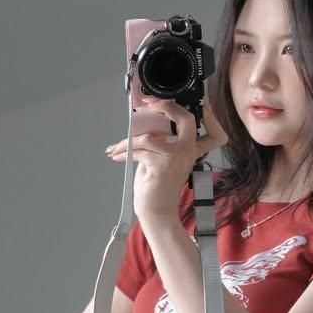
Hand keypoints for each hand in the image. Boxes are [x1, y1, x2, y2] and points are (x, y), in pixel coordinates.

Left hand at [105, 97, 227, 218]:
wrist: (157, 210)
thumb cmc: (158, 187)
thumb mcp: (162, 158)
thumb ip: (161, 140)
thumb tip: (148, 120)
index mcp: (190, 149)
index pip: (196, 121)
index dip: (183, 107)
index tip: (163, 101)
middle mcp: (187, 152)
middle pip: (186, 119)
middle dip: (165, 107)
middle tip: (147, 106)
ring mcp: (176, 158)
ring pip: (149, 137)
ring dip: (128, 141)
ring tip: (117, 148)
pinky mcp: (162, 165)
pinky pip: (139, 150)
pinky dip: (124, 152)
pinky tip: (117, 155)